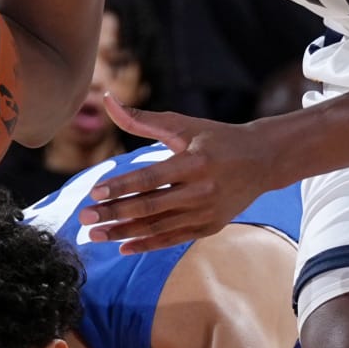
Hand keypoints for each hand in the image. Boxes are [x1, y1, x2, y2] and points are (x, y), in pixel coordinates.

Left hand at [79, 99, 278, 251]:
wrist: (263, 160)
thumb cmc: (217, 138)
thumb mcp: (182, 125)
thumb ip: (141, 119)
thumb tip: (108, 100)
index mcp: (194, 162)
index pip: (149, 179)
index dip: (121, 187)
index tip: (94, 193)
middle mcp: (201, 190)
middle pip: (150, 206)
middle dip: (114, 213)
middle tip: (85, 218)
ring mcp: (207, 212)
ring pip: (158, 227)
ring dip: (124, 233)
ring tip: (95, 235)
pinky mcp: (210, 226)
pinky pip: (173, 239)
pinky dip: (148, 244)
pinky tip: (123, 247)